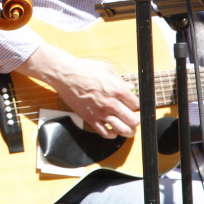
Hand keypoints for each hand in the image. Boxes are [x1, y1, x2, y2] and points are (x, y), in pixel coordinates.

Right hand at [21, 44, 139, 138]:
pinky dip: (112, 134)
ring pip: (122, 130)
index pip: (137, 105)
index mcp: (117, 90)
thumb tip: (130, 87)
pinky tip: (112, 129)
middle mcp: (111, 104)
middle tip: (133, 118)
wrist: (65, 75)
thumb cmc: (84, 70)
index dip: (137, 107)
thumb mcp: (107, 69)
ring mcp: (100, 113)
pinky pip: (105, 134)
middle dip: (135, 121)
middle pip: (133, 121)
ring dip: (128, 131)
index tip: (134, 106)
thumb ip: (121, 80)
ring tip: (127, 128)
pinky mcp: (90, 119)